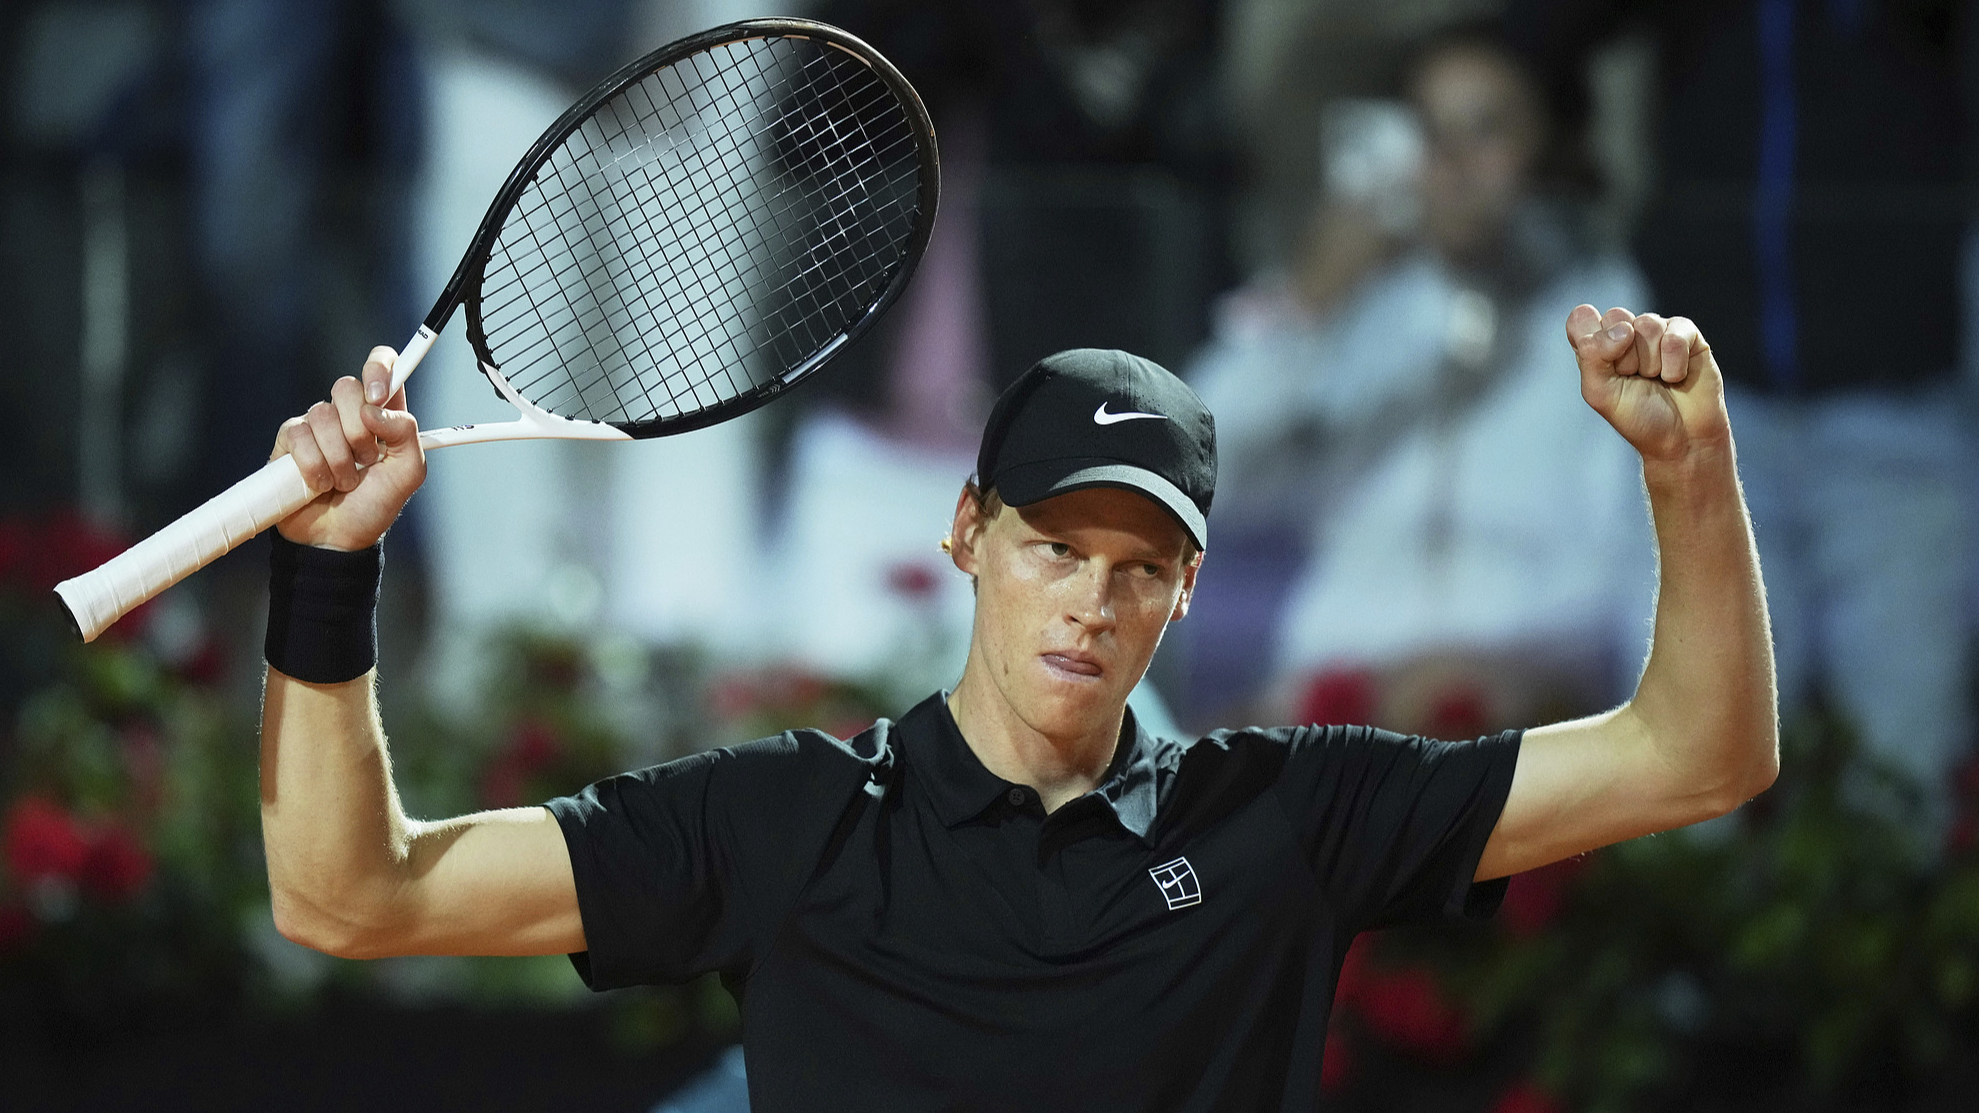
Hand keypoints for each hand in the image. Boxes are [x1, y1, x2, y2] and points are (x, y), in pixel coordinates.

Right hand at [272, 346, 425, 550]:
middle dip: (358, 433)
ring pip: (322, 415)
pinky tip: (319, 484)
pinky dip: (314, 467)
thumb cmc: (375, 505)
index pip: (382, 365)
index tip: (378, 395)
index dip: (378, 368)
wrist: (338, 538)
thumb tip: (374, 409)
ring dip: (338, 459)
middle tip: (365, 462)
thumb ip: (406, 434)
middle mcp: (349, 413)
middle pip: (346, 387)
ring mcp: (317, 425)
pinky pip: (298, 436)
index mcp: (382, 413)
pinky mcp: (290, 441)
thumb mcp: (408, 473)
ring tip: (343, 482)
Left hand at [1566, 305, 1730, 466]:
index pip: (1581, 319)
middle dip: (1624, 356)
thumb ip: (1593, 356)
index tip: (1604, 366)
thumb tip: (1624, 329)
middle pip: (1616, 316)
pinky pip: (1674, 336)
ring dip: (1651, 364)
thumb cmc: (1638, 417)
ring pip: (1647, 325)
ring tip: (1657, 379)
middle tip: (1633, 378)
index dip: (1591, 339)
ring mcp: (1656, 331)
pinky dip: (1674, 365)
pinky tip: (1676, 378)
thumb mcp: (1600, 393)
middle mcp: (1625, 333)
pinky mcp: (1686, 333)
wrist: (1681, 439)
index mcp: (1597, 346)